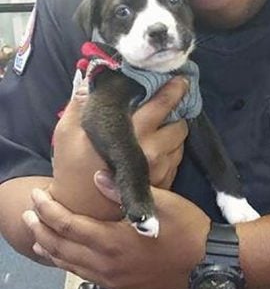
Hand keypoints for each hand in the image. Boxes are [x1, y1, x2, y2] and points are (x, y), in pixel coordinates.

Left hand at [23, 186, 209, 288]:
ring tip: (37, 236)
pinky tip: (65, 256)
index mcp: (113, 241)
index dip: (48, 209)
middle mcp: (107, 264)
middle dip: (41, 229)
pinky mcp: (121, 287)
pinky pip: (84, 275)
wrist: (208, 263)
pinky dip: (67, 263)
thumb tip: (95, 176)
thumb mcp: (161, 201)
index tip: (38, 194)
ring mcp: (113, 279)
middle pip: (61, 247)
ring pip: (69, 265)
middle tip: (29, 213)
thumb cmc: (187, 227)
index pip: (68, 225)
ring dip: (50, 248)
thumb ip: (125, 191)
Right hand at [50, 76, 188, 219]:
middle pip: (180, 123)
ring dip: (173, 132)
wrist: (82, 210)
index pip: (164, 104)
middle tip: (166, 107)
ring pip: (181, 142)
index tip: (180, 79)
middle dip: (175, 113)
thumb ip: (81, 102)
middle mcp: (153, 151)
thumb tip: (92, 78)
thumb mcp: (68, 132)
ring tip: (158, 128)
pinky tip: (154, 148)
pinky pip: (177, 159)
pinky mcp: (165, 183)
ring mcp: (162, 170)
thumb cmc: (74, 169)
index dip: (175, 88)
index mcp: (134, 134)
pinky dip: (170, 151)